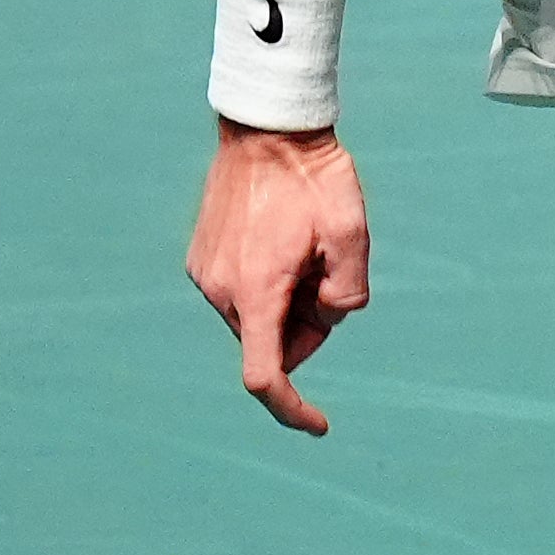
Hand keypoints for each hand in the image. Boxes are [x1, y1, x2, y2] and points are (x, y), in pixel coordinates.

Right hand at [187, 120, 369, 433]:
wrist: (267, 130)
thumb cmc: (314, 179)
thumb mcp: (352, 235)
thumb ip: (347, 293)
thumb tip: (328, 318)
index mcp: (256, 291)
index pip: (265, 377)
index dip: (292, 409)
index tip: (317, 425)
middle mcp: (221, 290)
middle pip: (271, 343)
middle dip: (307, 329)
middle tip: (330, 275)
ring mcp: (205, 273)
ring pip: (257, 318)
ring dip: (287, 304)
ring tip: (306, 247)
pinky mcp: (201, 258)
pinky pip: (242, 293)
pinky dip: (268, 286)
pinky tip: (285, 241)